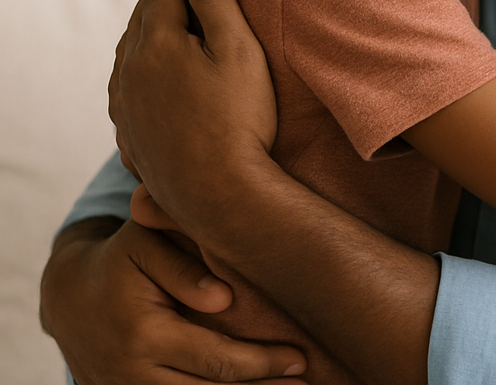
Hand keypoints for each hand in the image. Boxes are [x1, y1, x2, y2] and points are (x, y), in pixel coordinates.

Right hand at [40, 217, 306, 383]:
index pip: (215, 359)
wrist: (68, 294)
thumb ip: (184, 268)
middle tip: (306, 379)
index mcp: (143, 334)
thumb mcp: (146, 244)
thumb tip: (224, 299)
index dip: (261, 363)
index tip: (301, 358)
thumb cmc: (122, 257)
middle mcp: (131, 375)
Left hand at [109, 0, 277, 234]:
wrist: (220, 194)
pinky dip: (138, 63)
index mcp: (156, 44)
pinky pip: (126, 84)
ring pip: (128, 51)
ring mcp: (125, 106)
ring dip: (145, 27)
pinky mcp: (129, 133)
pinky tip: (149, 70)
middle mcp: (130, 72)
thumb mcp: (238, 49)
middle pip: (141, 18)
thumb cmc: (240, 117)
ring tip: (162, 15)